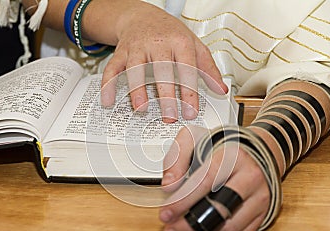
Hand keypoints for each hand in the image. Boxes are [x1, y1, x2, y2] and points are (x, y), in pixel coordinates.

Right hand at [100, 2, 227, 122]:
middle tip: (169, 115)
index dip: (190, 91)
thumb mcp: (194, 45)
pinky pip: (112, 68)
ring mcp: (137, 47)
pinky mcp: (121, 52)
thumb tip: (221, 89)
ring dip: (137, 89)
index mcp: (179, 42)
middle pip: (162, 69)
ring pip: (135, 68)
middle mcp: (157, 43)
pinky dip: (108, 84)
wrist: (142, 15)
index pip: (187, 68)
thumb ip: (208, 68)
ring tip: (141, 108)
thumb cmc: (169, 33)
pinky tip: (108, 100)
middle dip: (166, 94)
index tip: (191, 111)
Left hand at [159, 126, 269, 230]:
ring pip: (229, 227)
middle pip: (219, 209)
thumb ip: (177, 157)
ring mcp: (259, 196)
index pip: (205, 182)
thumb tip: (169, 185)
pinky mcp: (263, 212)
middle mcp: (250, 177)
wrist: (257, 149)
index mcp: (233, 156)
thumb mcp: (195, 137)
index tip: (165, 212)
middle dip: (189, 224)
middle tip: (169, 228)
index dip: (183, 200)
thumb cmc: (223, 145)